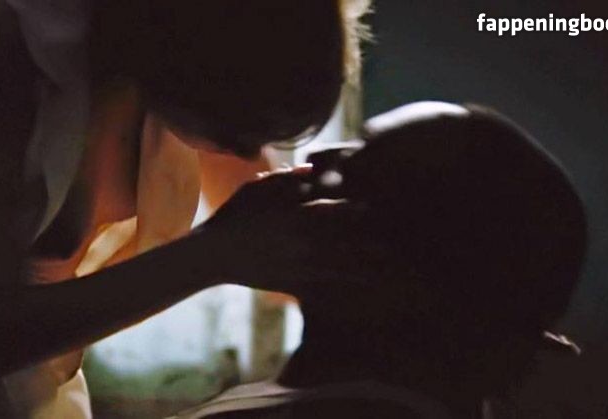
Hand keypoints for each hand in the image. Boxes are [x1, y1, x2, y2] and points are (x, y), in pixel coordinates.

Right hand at [195, 167, 375, 292]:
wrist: (211, 257)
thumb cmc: (232, 218)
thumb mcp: (253, 190)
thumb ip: (282, 179)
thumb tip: (310, 168)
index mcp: (293, 214)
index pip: (335, 207)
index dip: (358, 206)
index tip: (374, 206)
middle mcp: (300, 239)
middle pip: (347, 238)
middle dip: (372, 239)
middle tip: (395, 238)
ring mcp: (297, 264)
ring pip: (342, 265)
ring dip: (367, 264)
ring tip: (390, 264)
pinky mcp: (292, 283)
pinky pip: (325, 286)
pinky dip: (345, 285)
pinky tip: (364, 286)